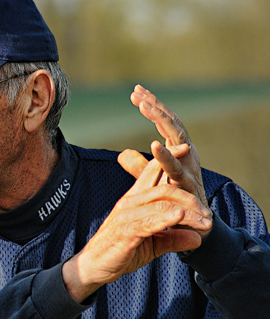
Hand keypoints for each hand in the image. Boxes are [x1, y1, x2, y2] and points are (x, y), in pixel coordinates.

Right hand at [63, 155, 212, 302]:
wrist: (94, 266)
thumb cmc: (120, 252)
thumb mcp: (152, 244)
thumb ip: (173, 238)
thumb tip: (198, 239)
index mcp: (135, 199)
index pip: (151, 172)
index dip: (168, 157)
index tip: (185, 149)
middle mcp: (130, 202)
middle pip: (164, 188)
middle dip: (190, 198)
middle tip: (209, 214)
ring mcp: (126, 215)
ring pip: (162, 204)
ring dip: (188, 212)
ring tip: (206, 223)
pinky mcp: (126, 231)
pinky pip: (149, 220)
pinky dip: (166, 217)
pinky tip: (180, 216)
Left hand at [129, 84, 207, 206]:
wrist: (197, 227)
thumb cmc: (176, 200)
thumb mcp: (154, 180)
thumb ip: (140, 166)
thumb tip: (122, 154)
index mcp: (179, 150)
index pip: (165, 122)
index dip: (152, 106)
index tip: (135, 91)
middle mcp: (187, 154)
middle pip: (172, 123)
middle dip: (155, 106)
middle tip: (137, 93)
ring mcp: (190, 168)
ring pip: (177, 138)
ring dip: (161, 120)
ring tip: (145, 107)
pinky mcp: (188, 186)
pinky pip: (177, 169)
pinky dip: (166, 156)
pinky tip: (155, 145)